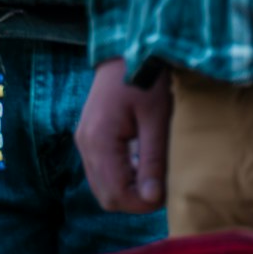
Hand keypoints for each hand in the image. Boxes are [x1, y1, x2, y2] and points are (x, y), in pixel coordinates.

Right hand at [76, 58, 171, 212]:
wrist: (128, 49)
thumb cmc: (147, 79)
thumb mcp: (157, 119)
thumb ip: (152, 160)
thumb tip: (152, 199)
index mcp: (99, 139)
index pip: (115, 194)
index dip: (142, 204)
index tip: (167, 193)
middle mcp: (85, 143)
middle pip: (106, 195)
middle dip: (135, 200)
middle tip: (162, 185)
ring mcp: (84, 139)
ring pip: (102, 185)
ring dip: (128, 189)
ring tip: (154, 174)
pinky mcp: (90, 136)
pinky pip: (102, 170)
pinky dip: (121, 176)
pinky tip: (141, 163)